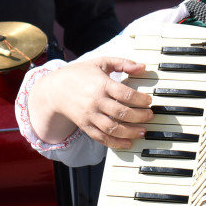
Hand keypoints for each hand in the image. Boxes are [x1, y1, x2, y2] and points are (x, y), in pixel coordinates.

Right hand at [30, 56, 153, 148]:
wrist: (55, 89)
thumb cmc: (80, 74)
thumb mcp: (100, 62)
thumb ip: (122, 63)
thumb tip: (142, 67)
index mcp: (101, 84)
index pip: (125, 94)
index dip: (140, 99)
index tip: (149, 101)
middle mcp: (95, 101)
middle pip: (121, 113)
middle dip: (140, 117)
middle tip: (150, 116)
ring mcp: (90, 115)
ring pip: (112, 128)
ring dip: (130, 132)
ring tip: (143, 131)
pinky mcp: (85, 126)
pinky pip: (101, 138)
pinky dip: (115, 143)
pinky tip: (127, 143)